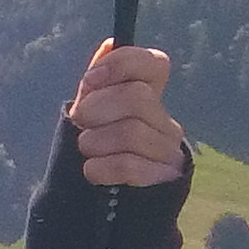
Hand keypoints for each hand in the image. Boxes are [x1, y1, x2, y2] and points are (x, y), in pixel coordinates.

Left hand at [68, 40, 184, 186]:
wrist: (103, 204)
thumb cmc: (98, 148)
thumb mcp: (93, 112)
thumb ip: (98, 82)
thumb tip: (109, 44)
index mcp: (149, 97)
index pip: (155, 64)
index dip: (122, 64)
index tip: (91, 80)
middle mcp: (165, 121)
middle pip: (138, 97)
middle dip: (99, 106)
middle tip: (80, 120)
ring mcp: (168, 150)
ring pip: (132, 132)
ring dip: (96, 140)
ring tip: (86, 148)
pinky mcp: (162, 180)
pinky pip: (131, 166)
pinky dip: (102, 167)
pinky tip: (91, 170)